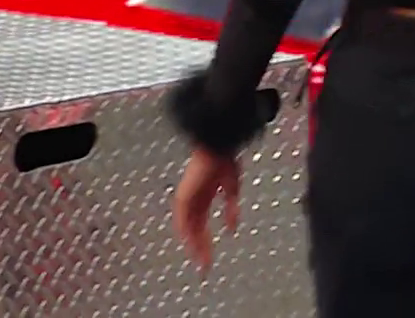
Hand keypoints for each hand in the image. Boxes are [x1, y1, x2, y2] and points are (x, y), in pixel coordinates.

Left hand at [173, 147, 241, 269]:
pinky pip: (181, 220)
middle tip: (204, 267)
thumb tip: (231, 228)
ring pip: (186, 228)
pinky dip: (185, 233)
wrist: (217, 146)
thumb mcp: (233, 188)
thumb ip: (231, 209)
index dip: (205, 242)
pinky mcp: (183, 196)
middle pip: (194, 230)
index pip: (202, 225)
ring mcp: (187, 197)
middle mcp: (194, 199)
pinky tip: (189, 245)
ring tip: (199, 262)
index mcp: (205, 196)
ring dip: (193, 245)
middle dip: (200, 249)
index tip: (209, 258)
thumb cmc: (225, 159)